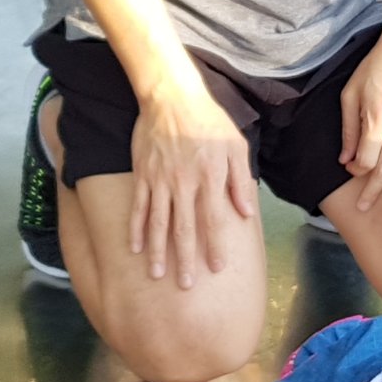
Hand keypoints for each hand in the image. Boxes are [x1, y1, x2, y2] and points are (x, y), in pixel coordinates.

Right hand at [126, 77, 255, 287]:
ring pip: (159, 222)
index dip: (215, 246)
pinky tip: (135, 248)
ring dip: (158, 251)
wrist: (171, 96)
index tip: (217, 268)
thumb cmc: (209, 120)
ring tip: (158, 275)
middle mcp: (184, 183)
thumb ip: (240, 180)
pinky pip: (138, 207)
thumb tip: (246, 212)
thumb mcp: (236, 145)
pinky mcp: (143, 175)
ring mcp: (160, 180)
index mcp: (210, 177)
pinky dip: (136, 229)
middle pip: (184, 228)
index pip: (214, 219)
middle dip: (185, 259)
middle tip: (185, 285)